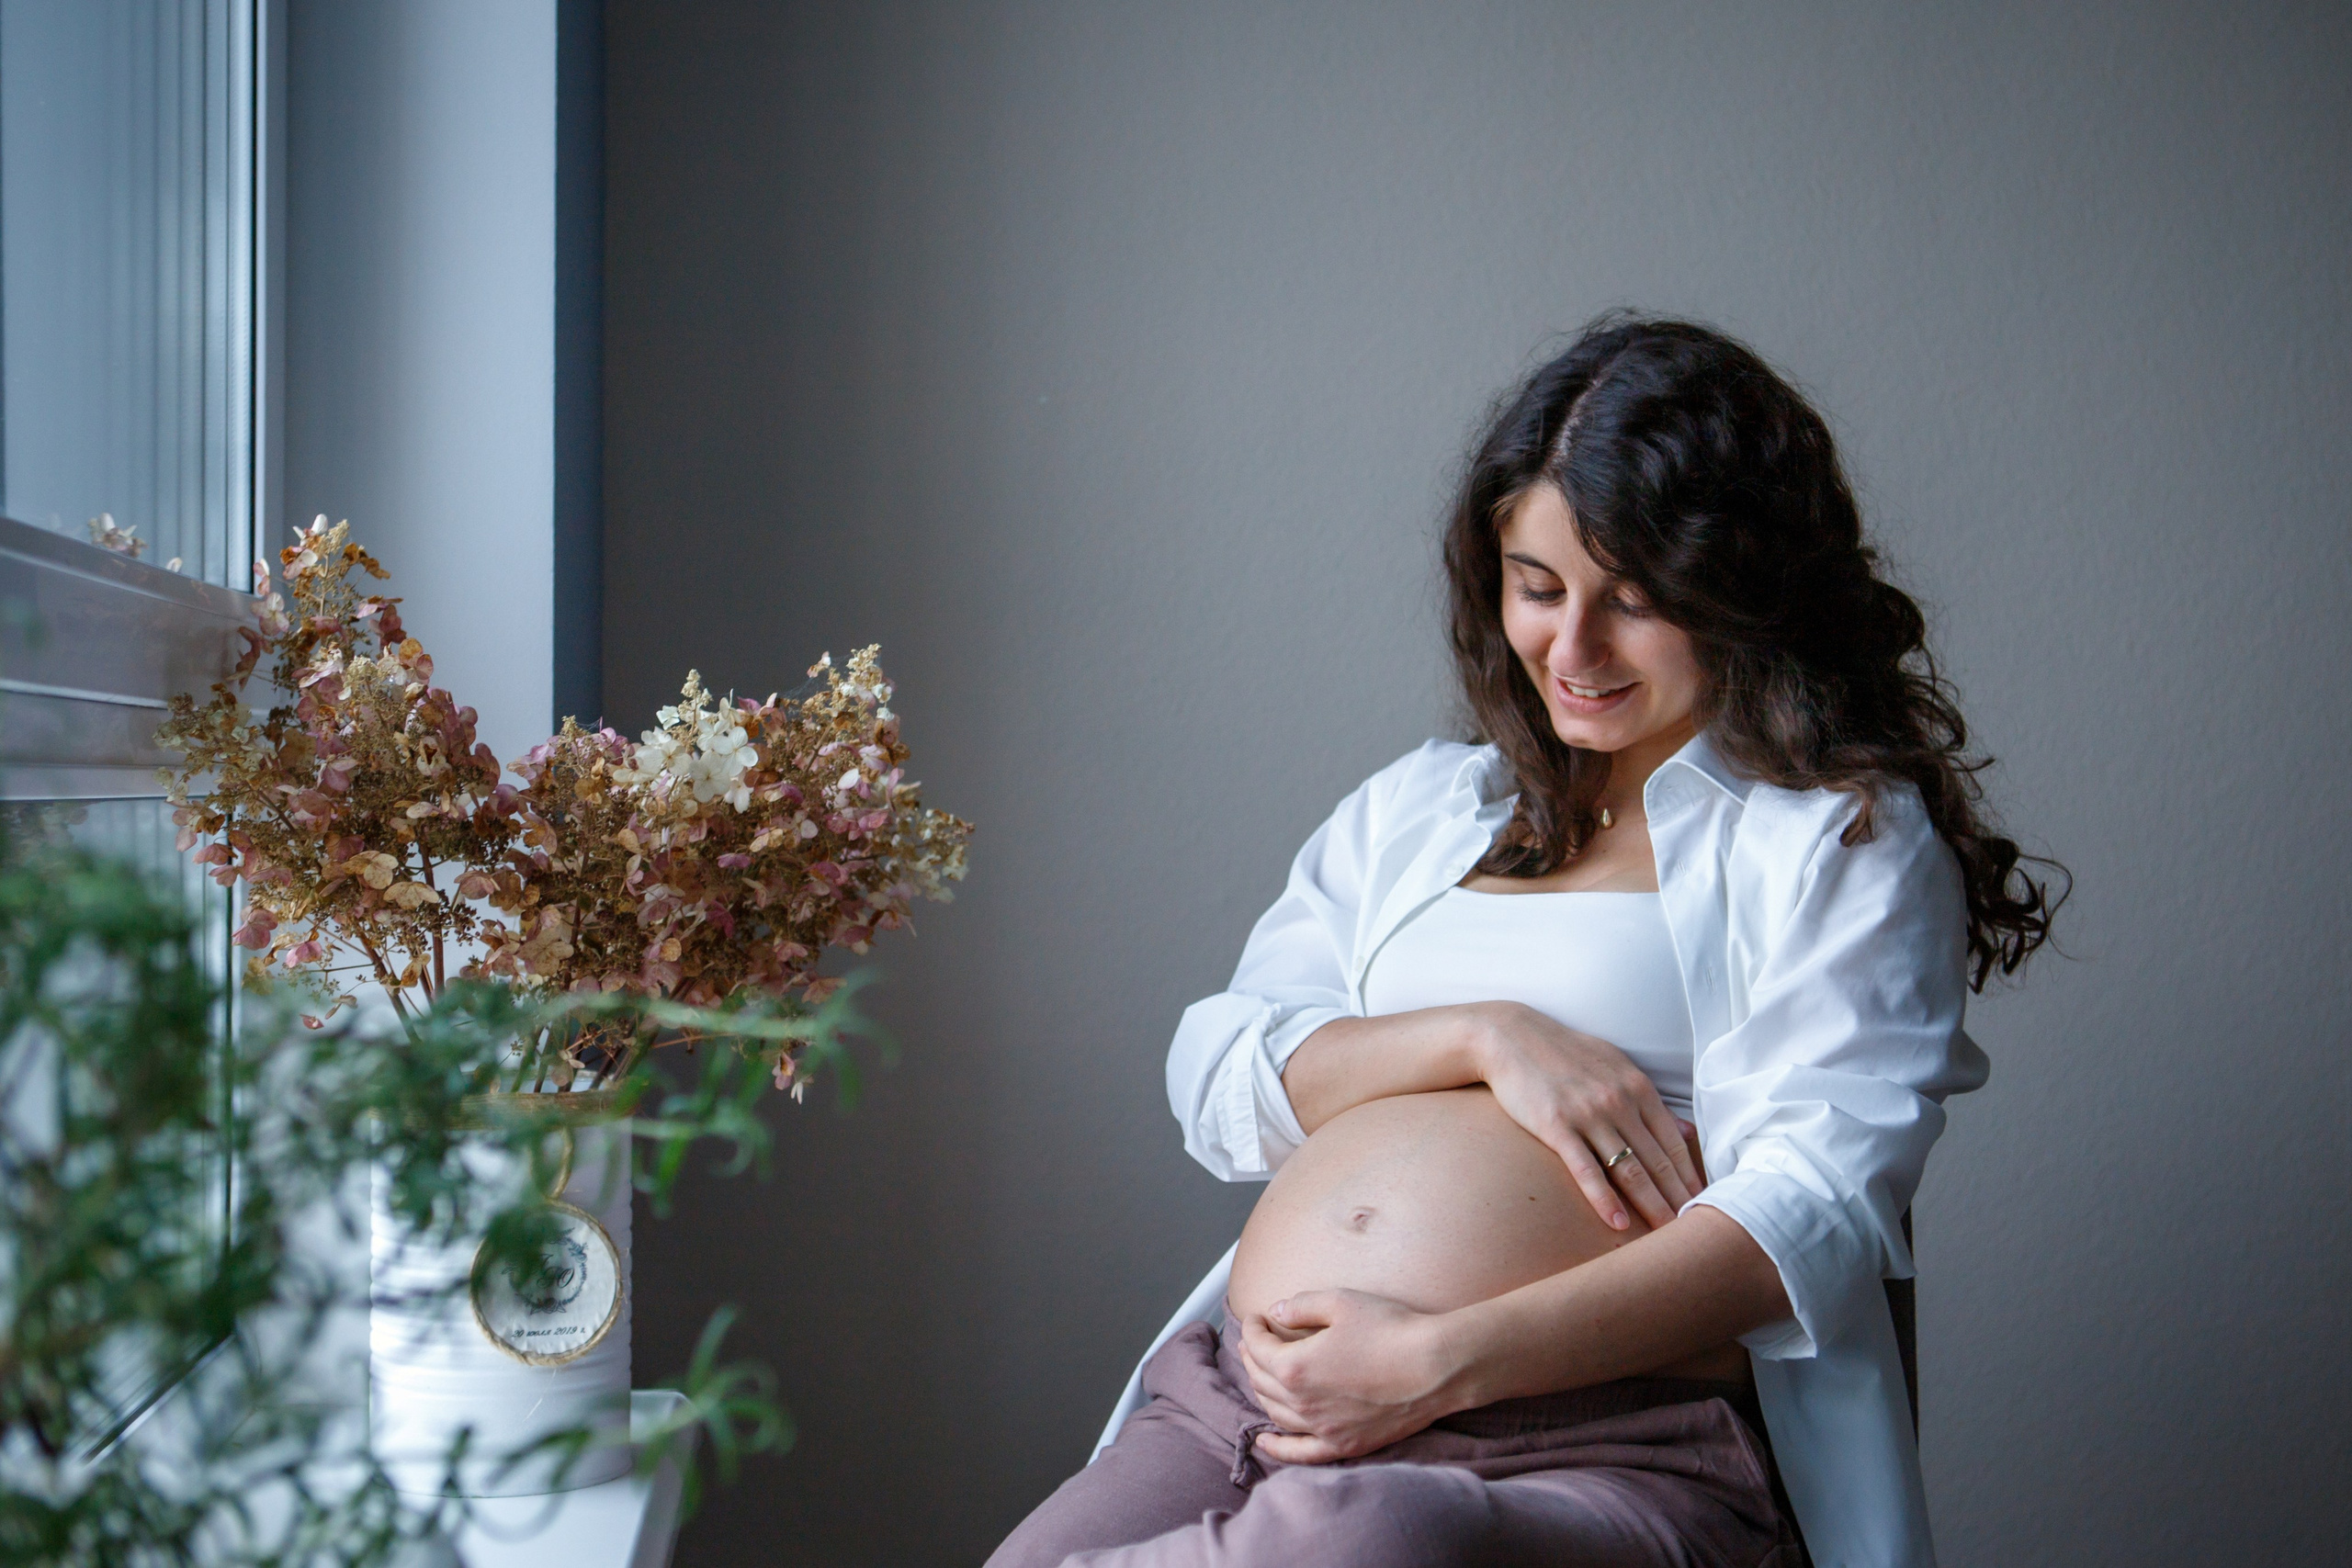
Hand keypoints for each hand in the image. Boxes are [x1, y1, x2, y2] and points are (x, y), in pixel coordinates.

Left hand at [1238, 1290, 1461, 1463]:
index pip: (1259, 1347)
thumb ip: (1302, 1305)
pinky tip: (1264, 1441)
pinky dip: (1278, 1448)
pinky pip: (1300, 1452)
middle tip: (1257, 1341)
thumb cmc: (1391, 1329)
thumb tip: (1277, 1310)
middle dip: (1253, 1357)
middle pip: (1262, 1380)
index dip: (1253, 1329)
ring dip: (1261, 1391)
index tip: (1257, 1317)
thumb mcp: (1341, 1302)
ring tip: (1261, 1374)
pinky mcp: (1344, 1444)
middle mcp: (1302, 1402)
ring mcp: (1322, 1428)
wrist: (1435, 1367)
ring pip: (1276, 1412)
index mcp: (1295, 1366)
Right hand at [1464, 1001, 1702, 1230]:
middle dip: (1678, 1198)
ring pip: (1628, 1169)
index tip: (1705, 1204)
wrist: (1511, 1038)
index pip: (1673, 1143)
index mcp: (1638, 1087)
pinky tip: (1618, 1222)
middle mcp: (1619, 1101)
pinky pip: (1586, 1169)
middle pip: (1656, 1161)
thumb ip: (1652, 1102)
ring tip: (1667, 1234)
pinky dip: (1604, 1199)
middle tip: (1695, 1230)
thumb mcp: (1616, 1067)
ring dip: (1651, 1205)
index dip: (1690, 1177)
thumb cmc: (1565, 1053)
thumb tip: (1688, 1131)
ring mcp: (1588, 1114)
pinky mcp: (1556, 1126)